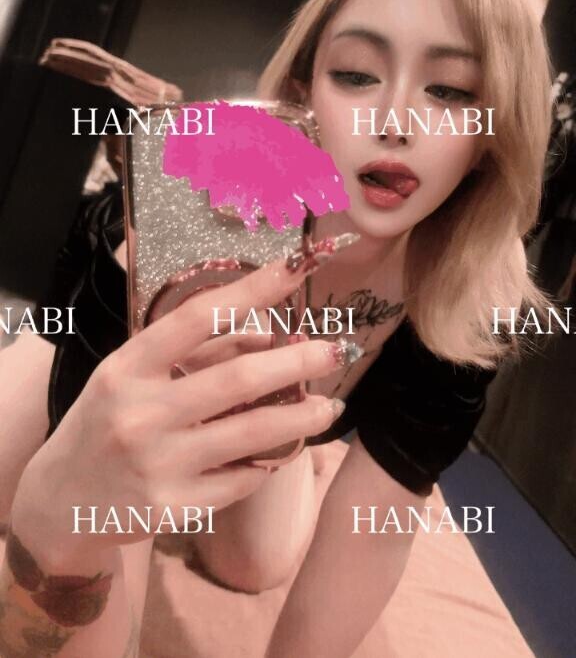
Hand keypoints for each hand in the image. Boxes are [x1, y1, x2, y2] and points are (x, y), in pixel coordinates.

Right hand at [11, 238, 357, 557]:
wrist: (62, 500)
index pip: (198, 318)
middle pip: (240, 377)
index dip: (253, 290)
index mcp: (128, 368)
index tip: (295, 269)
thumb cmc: (106, 421)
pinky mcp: (175, 509)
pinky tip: (282, 450)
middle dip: (299, 361)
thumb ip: (192, 354)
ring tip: (330, 407)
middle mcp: (141, 413)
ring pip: (255, 432)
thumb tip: (267, 335)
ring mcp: (159, 464)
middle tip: (335, 350)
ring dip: (304, 416)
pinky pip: (243, 479)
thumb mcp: (133, 375)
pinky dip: (268, 461)